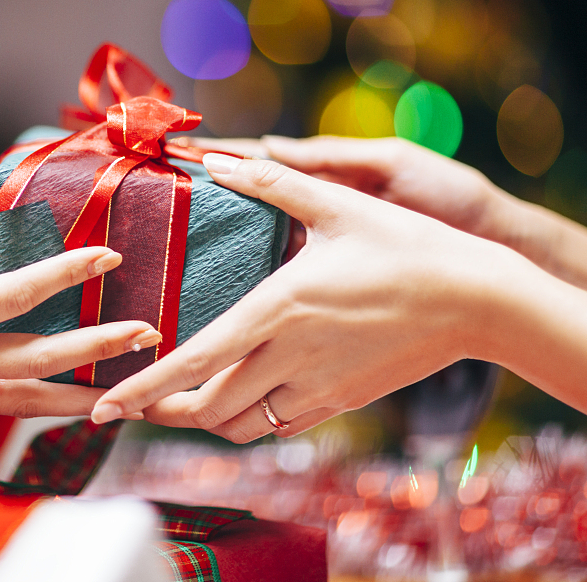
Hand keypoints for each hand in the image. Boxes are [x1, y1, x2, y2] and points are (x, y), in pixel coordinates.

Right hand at [0, 189, 160, 435]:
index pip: (18, 295)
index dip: (68, 272)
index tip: (111, 253)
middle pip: (41, 361)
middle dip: (99, 348)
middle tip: (149, 335)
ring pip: (27, 400)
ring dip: (79, 393)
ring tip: (127, 391)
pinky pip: (1, 408)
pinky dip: (40, 405)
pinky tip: (64, 398)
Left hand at [90, 154, 521, 442]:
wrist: (479, 301)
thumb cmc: (409, 247)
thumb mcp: (338, 205)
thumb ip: (273, 182)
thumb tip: (220, 159)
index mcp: (279, 308)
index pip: (195, 362)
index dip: (144, 389)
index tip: (107, 405)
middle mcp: (291, 356)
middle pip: (208, 408)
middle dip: (161, 411)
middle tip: (131, 401)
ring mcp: (319, 387)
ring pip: (241, 426)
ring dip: (203, 419)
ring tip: (178, 400)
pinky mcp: (342, 400)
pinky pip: (279, 427)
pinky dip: (247, 421)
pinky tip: (238, 397)